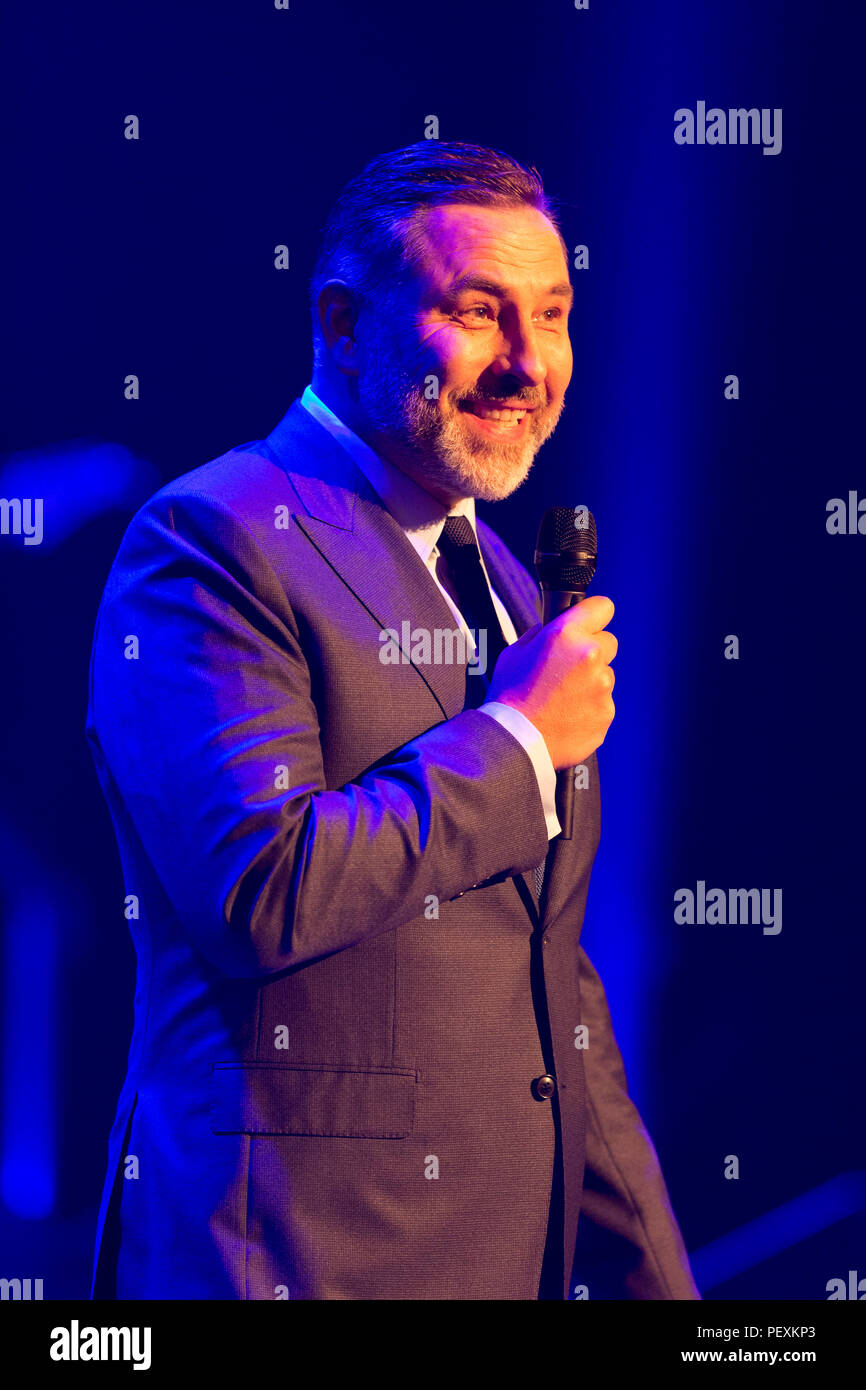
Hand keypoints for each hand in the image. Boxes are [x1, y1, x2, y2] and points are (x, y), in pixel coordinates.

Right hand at [486, 596, 616, 769]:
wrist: (516, 740)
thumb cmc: (510, 697)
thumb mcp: (514, 653)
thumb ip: (537, 636)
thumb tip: (546, 631)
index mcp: (566, 635)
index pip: (603, 607)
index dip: (594, 616)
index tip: (589, 624)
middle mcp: (590, 656)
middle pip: (609, 642)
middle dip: (592, 652)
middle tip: (568, 670)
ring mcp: (602, 686)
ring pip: (605, 676)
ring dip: (590, 683)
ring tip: (562, 699)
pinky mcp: (607, 712)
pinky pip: (604, 703)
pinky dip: (590, 708)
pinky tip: (568, 716)